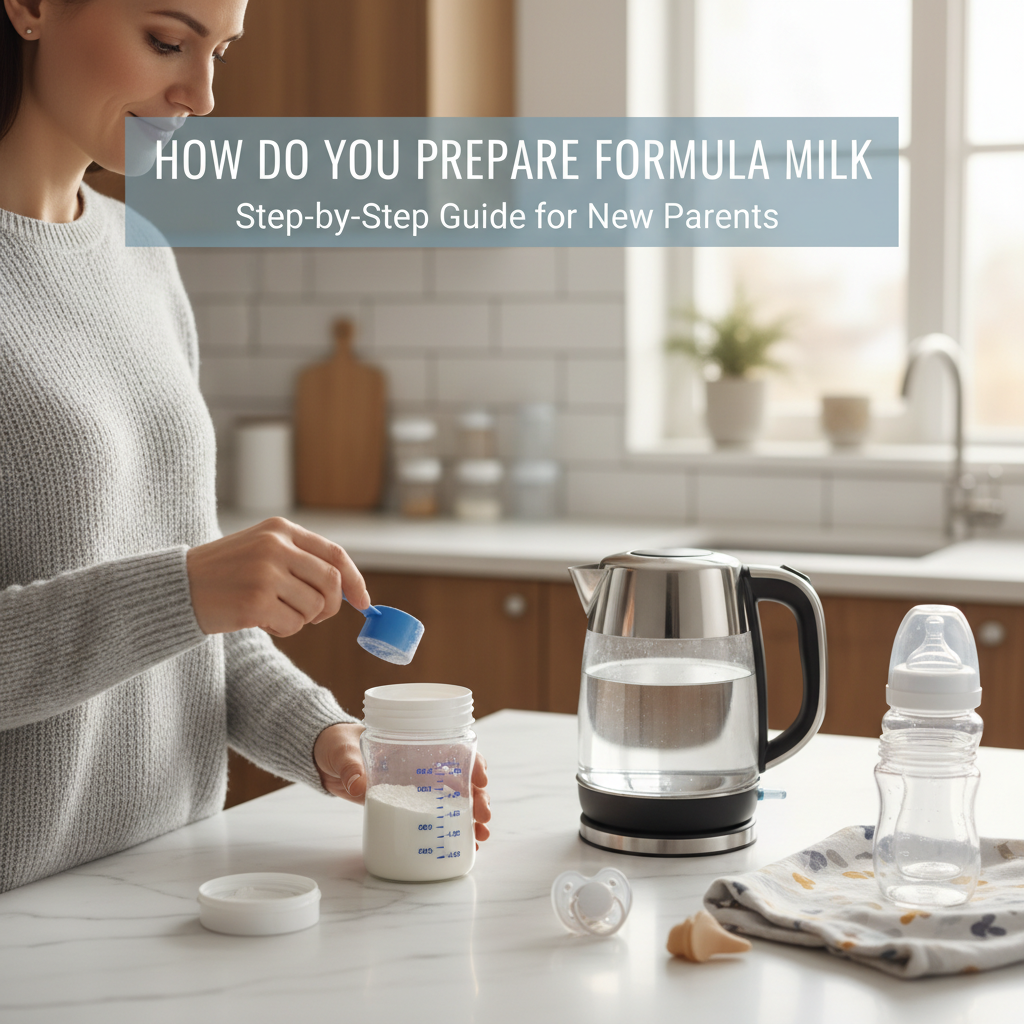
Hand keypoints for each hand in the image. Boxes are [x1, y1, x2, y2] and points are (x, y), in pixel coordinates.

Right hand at [186, 517, 369, 636]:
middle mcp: (275, 547)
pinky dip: (282, 629)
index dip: (355, 580)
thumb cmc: (225, 573)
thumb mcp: (262, 550)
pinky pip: (292, 625)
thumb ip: (301, 560)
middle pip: (331, 583)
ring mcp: (265, 574)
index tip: (363, 602)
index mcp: (280, 530)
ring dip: (300, 619)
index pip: (335, 554)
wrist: (177, 587)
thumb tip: (347, 588)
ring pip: (314, 607)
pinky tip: (258, 619)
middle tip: (315, 616)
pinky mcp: (255, 602)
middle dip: (330, 606)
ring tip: (272, 611)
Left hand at [313, 723, 491, 843]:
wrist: (322, 758)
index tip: (482, 779)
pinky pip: (433, 817)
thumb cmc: (337, 743)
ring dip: (471, 817)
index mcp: (414, 744)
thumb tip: (359, 784)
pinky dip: (451, 830)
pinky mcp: (403, 805)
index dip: (473, 762)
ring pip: (454, 800)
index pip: (453, 749)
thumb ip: (350, 766)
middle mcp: (421, 765)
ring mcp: (414, 787)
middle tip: (483, 816)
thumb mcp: (342, 750)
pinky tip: (464, 845)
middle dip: (478, 797)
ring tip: (480, 836)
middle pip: (460, 779)